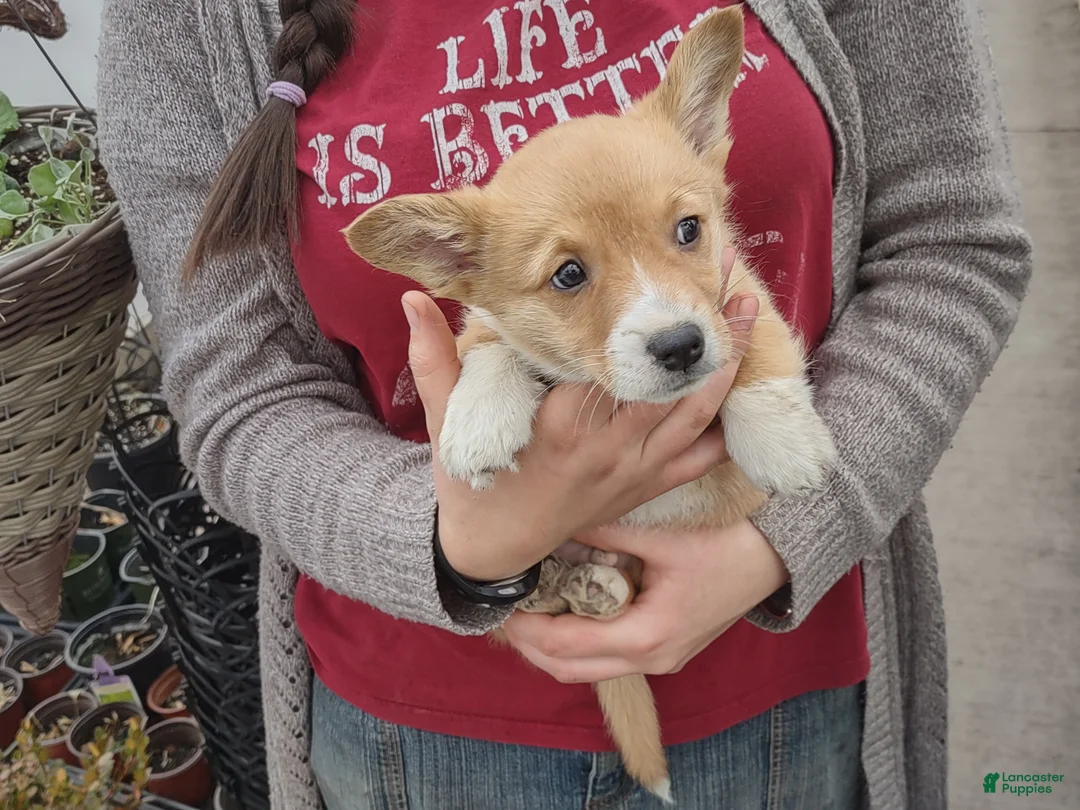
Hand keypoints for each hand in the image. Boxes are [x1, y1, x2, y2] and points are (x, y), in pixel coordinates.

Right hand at [404, 246, 757, 581]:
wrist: (495, 548)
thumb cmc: (472, 480)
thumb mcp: (448, 420)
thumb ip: (435, 359)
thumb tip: (409, 299)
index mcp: (560, 422)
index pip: (614, 359)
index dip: (649, 314)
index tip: (667, 264)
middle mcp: (607, 446)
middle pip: (671, 379)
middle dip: (705, 326)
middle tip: (731, 271)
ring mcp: (634, 471)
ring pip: (698, 413)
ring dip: (728, 363)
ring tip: (750, 312)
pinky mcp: (647, 488)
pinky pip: (701, 458)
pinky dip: (729, 424)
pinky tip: (748, 386)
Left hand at [501, 519, 788, 682]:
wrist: (773, 562)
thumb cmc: (724, 549)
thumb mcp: (660, 538)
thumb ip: (604, 535)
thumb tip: (555, 524)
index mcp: (647, 636)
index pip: (567, 645)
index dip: (527, 629)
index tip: (501, 606)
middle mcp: (650, 659)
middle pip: (569, 669)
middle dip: (531, 646)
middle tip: (504, 612)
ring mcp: (659, 661)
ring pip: (586, 669)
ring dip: (552, 647)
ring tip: (527, 610)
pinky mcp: (663, 653)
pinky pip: (607, 659)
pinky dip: (578, 643)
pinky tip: (565, 610)